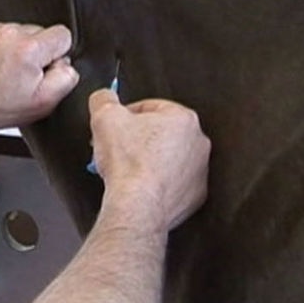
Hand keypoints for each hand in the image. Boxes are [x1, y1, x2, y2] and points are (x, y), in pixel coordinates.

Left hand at [0, 21, 79, 134]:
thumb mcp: (44, 103)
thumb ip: (66, 77)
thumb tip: (66, 62)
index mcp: (30, 48)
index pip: (63, 34)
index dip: (57, 54)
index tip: (43, 69)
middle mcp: (11, 32)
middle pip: (40, 32)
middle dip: (35, 51)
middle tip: (20, 75)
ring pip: (19, 31)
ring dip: (16, 48)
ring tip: (3, 70)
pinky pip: (0, 31)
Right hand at [88, 89, 210, 232]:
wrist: (138, 205)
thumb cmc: (128, 162)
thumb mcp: (105, 116)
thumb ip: (104, 99)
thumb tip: (104, 97)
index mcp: (183, 118)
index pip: (151, 106)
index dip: (126, 115)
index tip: (114, 126)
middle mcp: (198, 143)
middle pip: (162, 133)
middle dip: (138, 138)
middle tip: (117, 147)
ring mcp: (199, 171)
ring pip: (169, 158)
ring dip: (149, 160)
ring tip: (126, 168)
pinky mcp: (195, 196)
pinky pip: (173, 183)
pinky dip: (158, 183)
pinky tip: (140, 185)